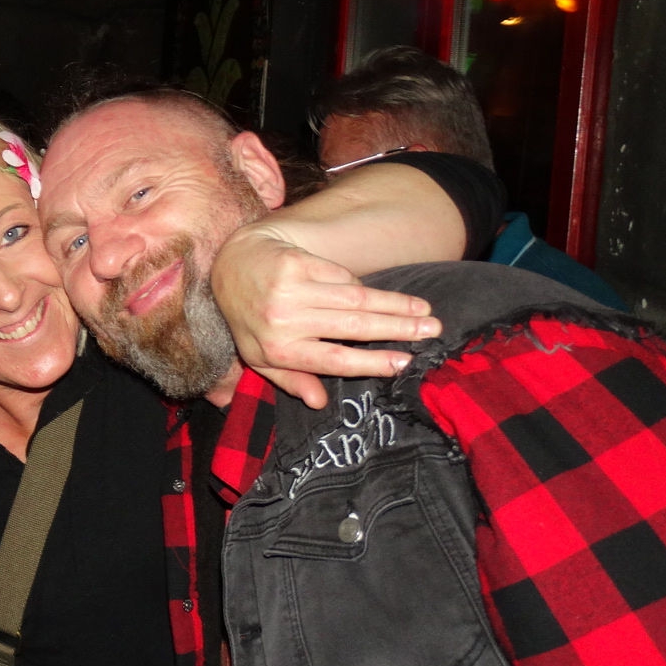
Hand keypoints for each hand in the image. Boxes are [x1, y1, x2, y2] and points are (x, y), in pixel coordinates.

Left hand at [211, 226, 440, 408]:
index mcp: (278, 349)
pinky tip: (382, 295)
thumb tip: (319, 403)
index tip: (406, 363)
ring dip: (395, 305)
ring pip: (355, 298)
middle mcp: (284, 319)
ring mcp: (290, 288)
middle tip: (432, 331)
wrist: (233, 263)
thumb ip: (291, 379)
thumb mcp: (261, 356)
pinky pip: (342, 277)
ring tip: (424, 311)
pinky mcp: (297, 262)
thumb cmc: (251, 317)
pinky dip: (363, 286)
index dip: (373, 363)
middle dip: (398, 329)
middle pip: (353, 327)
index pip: (334, 360)